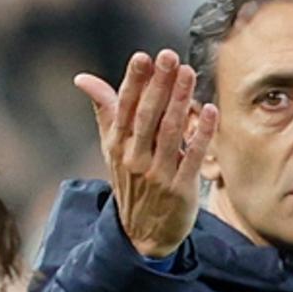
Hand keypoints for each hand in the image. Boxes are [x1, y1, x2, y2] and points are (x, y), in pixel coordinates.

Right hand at [74, 50, 218, 257]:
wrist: (142, 234)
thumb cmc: (130, 181)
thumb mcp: (113, 148)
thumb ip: (104, 110)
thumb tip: (82, 79)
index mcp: (117, 146)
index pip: (124, 109)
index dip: (134, 83)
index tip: (143, 57)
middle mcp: (135, 159)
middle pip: (147, 116)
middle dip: (159, 85)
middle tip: (169, 56)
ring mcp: (158, 174)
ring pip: (170, 132)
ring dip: (180, 101)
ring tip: (189, 73)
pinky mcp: (181, 188)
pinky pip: (192, 157)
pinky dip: (201, 134)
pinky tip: (210, 110)